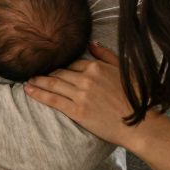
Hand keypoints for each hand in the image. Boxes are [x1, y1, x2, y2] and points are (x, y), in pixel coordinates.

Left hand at [23, 42, 148, 147]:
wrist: (140, 125)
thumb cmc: (137, 99)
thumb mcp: (126, 71)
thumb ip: (107, 56)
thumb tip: (92, 43)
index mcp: (97, 67)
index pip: (73, 63)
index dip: (63, 67)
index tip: (53, 68)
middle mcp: (87, 78)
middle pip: (61, 72)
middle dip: (47, 72)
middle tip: (35, 72)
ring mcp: (80, 94)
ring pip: (53, 83)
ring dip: (38, 80)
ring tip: (29, 80)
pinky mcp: (76, 110)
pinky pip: (52, 99)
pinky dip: (38, 93)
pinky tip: (29, 90)